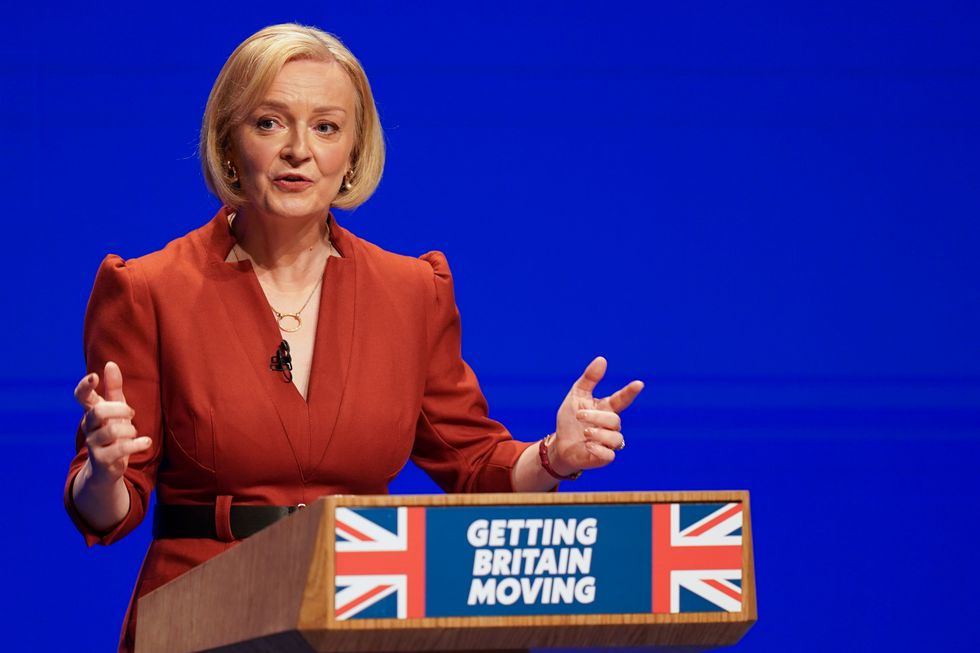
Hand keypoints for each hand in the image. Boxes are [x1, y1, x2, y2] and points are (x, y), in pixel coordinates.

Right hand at [73, 361, 149, 484]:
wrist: (107, 467)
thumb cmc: (112, 431)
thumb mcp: (116, 408)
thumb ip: (113, 388)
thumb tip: (111, 363)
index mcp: (91, 411)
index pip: (80, 397)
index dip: (85, 386)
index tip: (94, 376)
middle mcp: (88, 427)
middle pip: (97, 411)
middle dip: (119, 409)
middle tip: (130, 412)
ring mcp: (93, 444)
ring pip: (110, 431)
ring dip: (129, 429)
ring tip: (134, 432)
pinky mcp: (102, 460)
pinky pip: (120, 449)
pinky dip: (137, 444)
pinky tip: (146, 442)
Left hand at [550, 357, 643, 475]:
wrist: (560, 446)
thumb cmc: (570, 420)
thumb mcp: (576, 397)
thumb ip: (589, 379)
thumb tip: (602, 359)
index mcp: (606, 408)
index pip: (622, 399)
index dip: (630, 392)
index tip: (638, 383)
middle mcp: (610, 426)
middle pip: (614, 420)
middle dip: (596, 416)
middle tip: (579, 415)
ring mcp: (609, 442)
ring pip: (615, 438)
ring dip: (598, 433)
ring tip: (585, 432)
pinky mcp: (604, 457)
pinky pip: (610, 455)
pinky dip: (598, 449)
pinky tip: (587, 445)